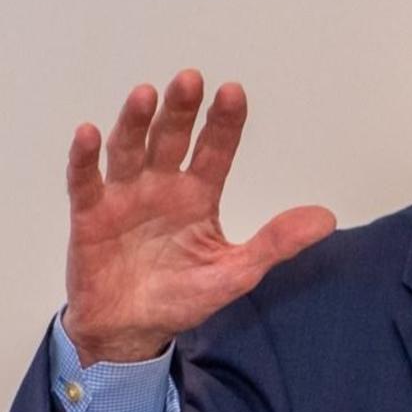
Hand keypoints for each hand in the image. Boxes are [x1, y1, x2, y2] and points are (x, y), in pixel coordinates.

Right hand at [61, 70, 338, 364]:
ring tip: (146, 95)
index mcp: (197, 196)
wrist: (131, 331)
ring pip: (129, 149)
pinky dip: (85, 158)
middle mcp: (161, 186)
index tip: (233, 92)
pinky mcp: (90, 216)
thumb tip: (327, 219)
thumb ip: (276, 242)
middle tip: (190, 80)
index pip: (215, 150)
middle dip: (180, 110)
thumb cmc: (181, 298)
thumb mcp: (236, 272)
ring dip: (136, 122)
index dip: (223, 123)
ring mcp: (124, 197)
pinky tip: (89, 132)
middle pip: (170, 138)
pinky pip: (85, 181)